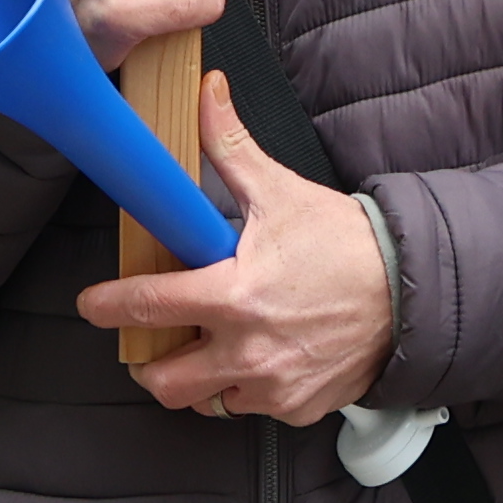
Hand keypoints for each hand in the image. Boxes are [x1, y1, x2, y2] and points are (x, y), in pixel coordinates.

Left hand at [80, 72, 397, 422]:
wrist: (410, 290)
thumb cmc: (345, 243)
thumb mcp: (281, 191)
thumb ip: (231, 146)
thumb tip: (206, 93)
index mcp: (234, 295)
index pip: (149, 306)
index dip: (109, 307)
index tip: (93, 305)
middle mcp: (247, 350)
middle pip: (164, 381)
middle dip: (150, 363)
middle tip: (154, 340)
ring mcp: (272, 386)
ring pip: (206, 402)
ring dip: (200, 380)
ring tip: (209, 349)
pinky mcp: (295, 407)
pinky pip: (252, 409)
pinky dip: (247, 390)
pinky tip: (260, 359)